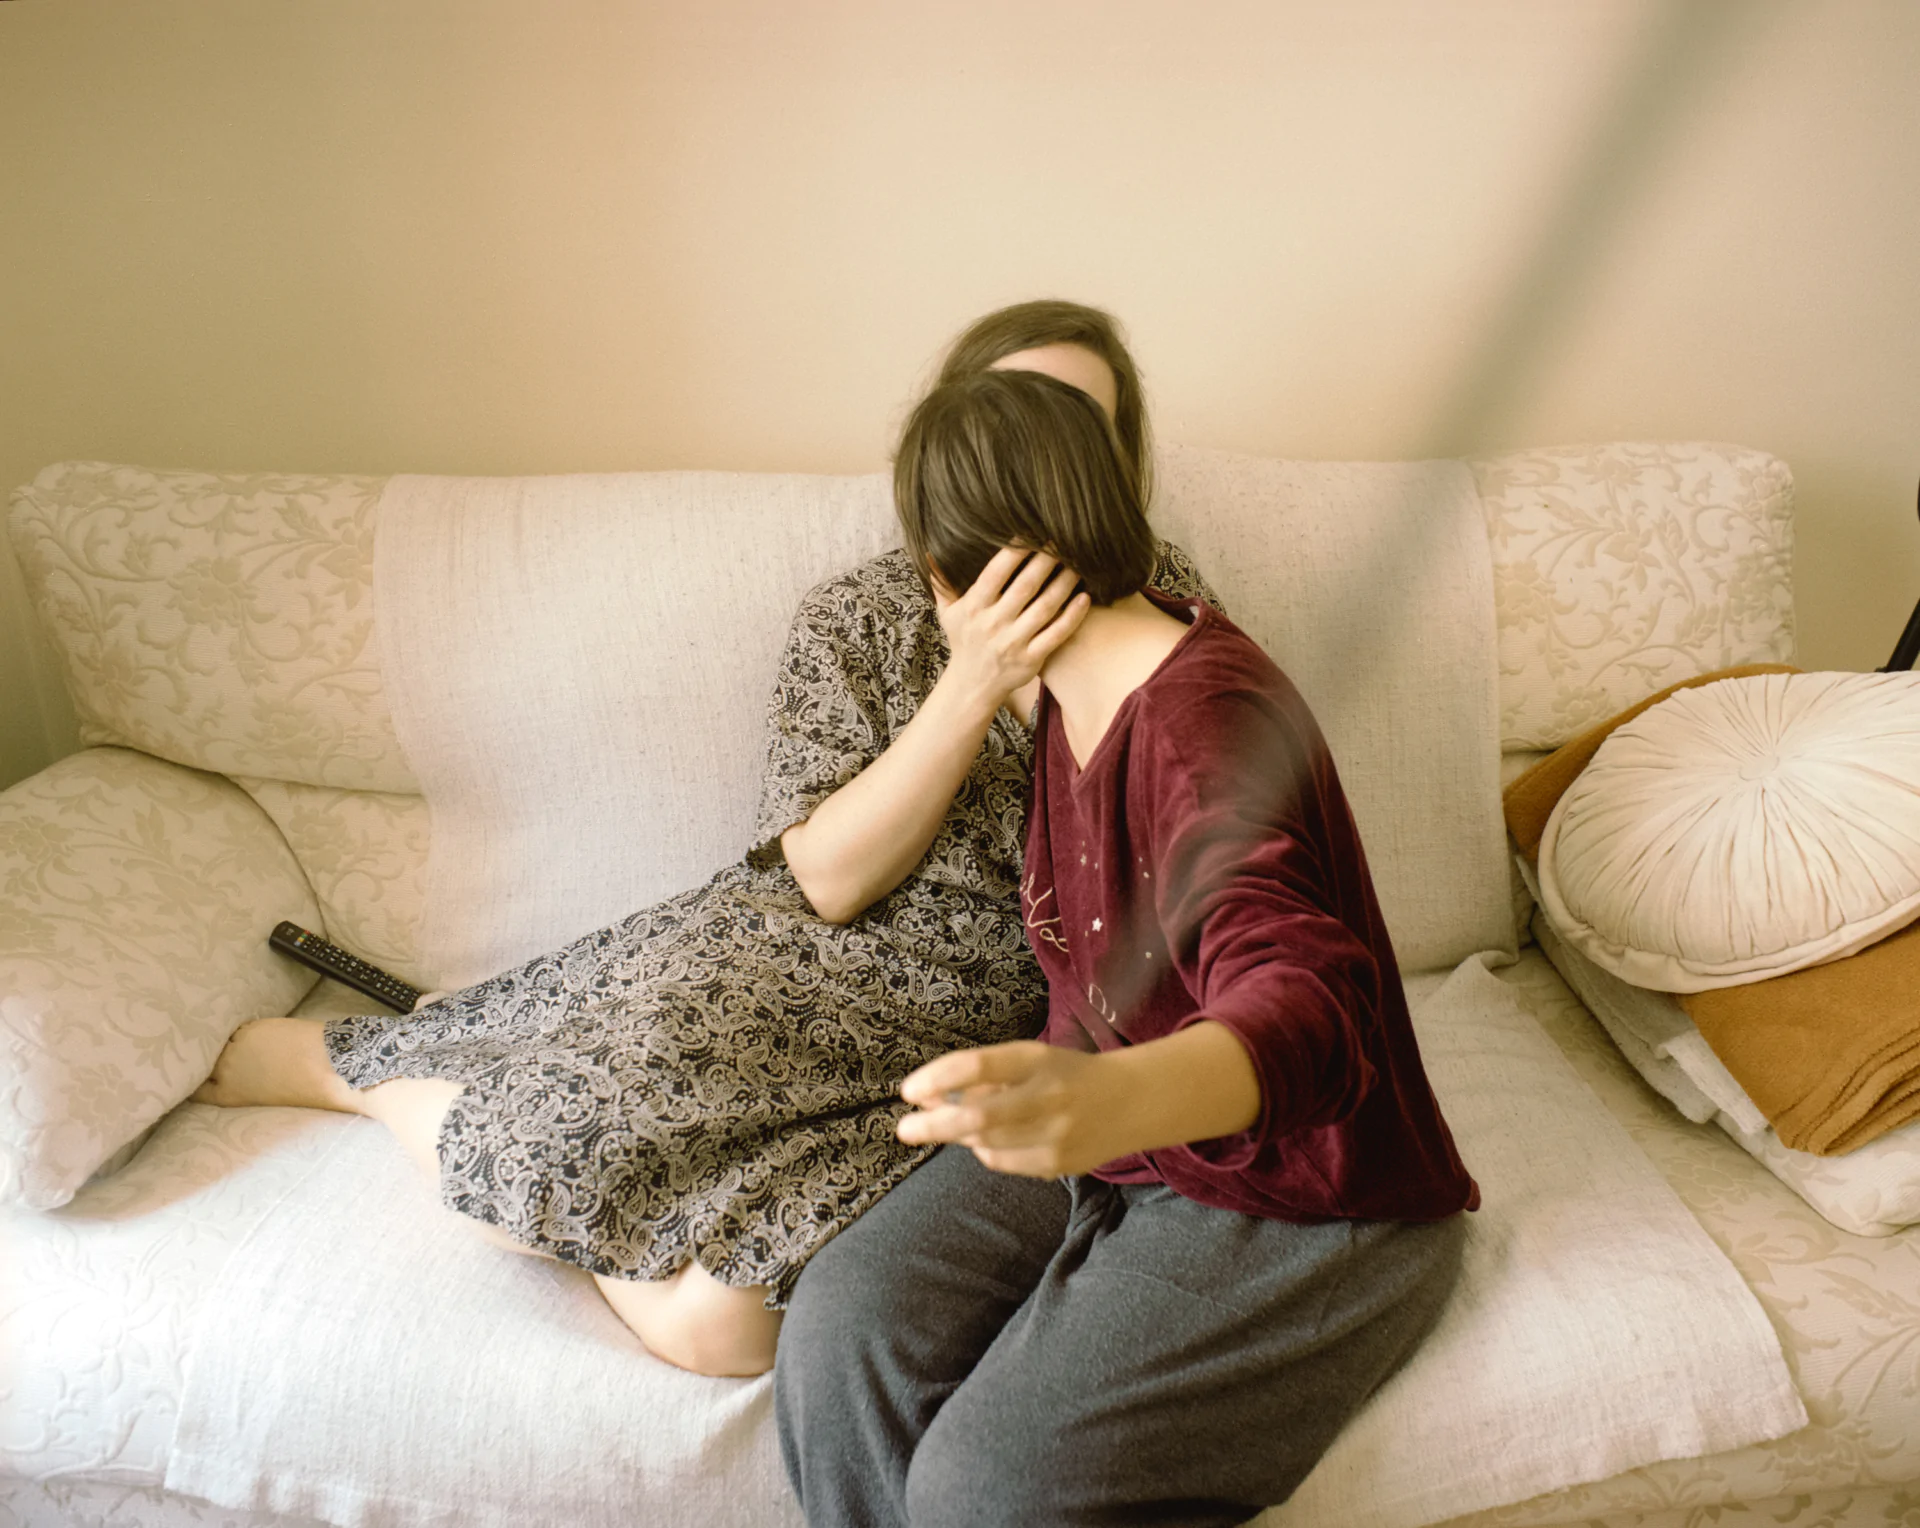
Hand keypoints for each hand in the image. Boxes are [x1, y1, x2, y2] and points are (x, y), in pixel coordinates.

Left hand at [896, 1040, 1135, 1177]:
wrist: (1132, 1101)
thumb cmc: (1066, 1074)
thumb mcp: (1031, 1058)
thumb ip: (984, 1075)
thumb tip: (926, 1097)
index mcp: (1038, 1058)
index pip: (979, 1064)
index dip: (938, 1078)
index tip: (908, 1090)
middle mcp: (1049, 1096)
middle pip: (978, 1116)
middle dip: (934, 1124)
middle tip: (904, 1129)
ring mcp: (1056, 1134)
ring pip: (985, 1143)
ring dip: (957, 1136)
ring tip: (948, 1126)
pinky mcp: (1059, 1164)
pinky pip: (1003, 1162)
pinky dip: (985, 1150)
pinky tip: (989, 1140)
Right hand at [932, 548, 1089, 712]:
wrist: (972, 686)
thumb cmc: (963, 641)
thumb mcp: (947, 612)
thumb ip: (942, 581)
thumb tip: (929, 550)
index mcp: (973, 608)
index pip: (996, 572)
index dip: (1015, 550)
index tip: (1032, 531)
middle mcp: (993, 624)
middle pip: (1026, 586)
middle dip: (1047, 560)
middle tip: (1065, 540)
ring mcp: (1013, 643)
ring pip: (1045, 607)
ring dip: (1064, 583)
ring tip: (1079, 563)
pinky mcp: (1031, 659)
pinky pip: (1056, 634)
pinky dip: (1072, 616)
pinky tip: (1084, 597)